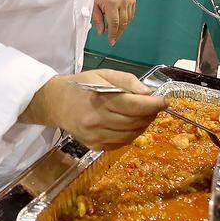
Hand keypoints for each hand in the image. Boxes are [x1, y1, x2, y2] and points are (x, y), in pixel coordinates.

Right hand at [20, 69, 166, 149]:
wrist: (55, 103)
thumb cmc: (82, 85)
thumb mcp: (103, 74)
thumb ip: (126, 81)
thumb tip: (147, 93)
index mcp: (100, 99)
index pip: (135, 105)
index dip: (154, 105)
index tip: (164, 101)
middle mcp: (97, 120)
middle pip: (136, 121)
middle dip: (150, 114)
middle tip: (154, 106)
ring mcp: (95, 136)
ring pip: (131, 135)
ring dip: (143, 125)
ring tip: (143, 115)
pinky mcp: (94, 146)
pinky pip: (121, 144)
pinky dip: (131, 135)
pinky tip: (129, 125)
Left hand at [93, 0, 135, 46]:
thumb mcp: (93, 6)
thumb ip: (97, 20)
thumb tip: (101, 32)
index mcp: (112, 3)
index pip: (114, 24)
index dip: (113, 34)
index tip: (111, 41)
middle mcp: (122, 1)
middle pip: (123, 23)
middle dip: (118, 33)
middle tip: (113, 39)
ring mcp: (128, 0)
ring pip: (128, 20)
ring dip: (121, 26)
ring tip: (113, 29)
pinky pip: (130, 14)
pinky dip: (125, 19)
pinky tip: (118, 21)